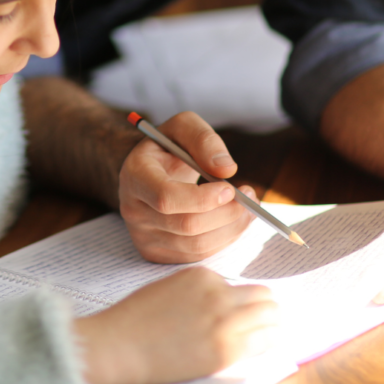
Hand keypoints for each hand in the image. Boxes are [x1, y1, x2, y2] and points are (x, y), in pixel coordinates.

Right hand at [74, 267, 280, 383]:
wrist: (119, 344)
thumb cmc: (138, 318)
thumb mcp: (171, 287)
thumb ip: (201, 290)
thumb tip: (227, 301)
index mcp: (204, 276)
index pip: (243, 284)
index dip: (245, 300)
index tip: (246, 310)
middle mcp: (218, 295)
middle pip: (264, 296)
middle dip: (267, 308)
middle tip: (267, 320)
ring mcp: (224, 322)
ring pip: (272, 317)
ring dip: (273, 324)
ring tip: (270, 333)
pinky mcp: (226, 351)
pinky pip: (265, 342)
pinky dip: (269, 342)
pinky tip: (266, 346)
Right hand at [118, 112, 256, 262]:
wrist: (151, 171)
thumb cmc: (169, 147)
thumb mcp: (184, 127)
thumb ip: (204, 140)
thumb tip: (227, 169)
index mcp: (135, 175)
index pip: (166, 198)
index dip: (202, 198)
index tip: (230, 188)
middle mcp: (133, 209)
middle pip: (186, 225)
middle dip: (226, 214)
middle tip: (250, 198)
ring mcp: (142, 235)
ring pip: (196, 245)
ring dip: (231, 229)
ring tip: (248, 209)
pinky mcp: (156, 253)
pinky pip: (197, 256)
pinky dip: (223, 240)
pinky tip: (232, 221)